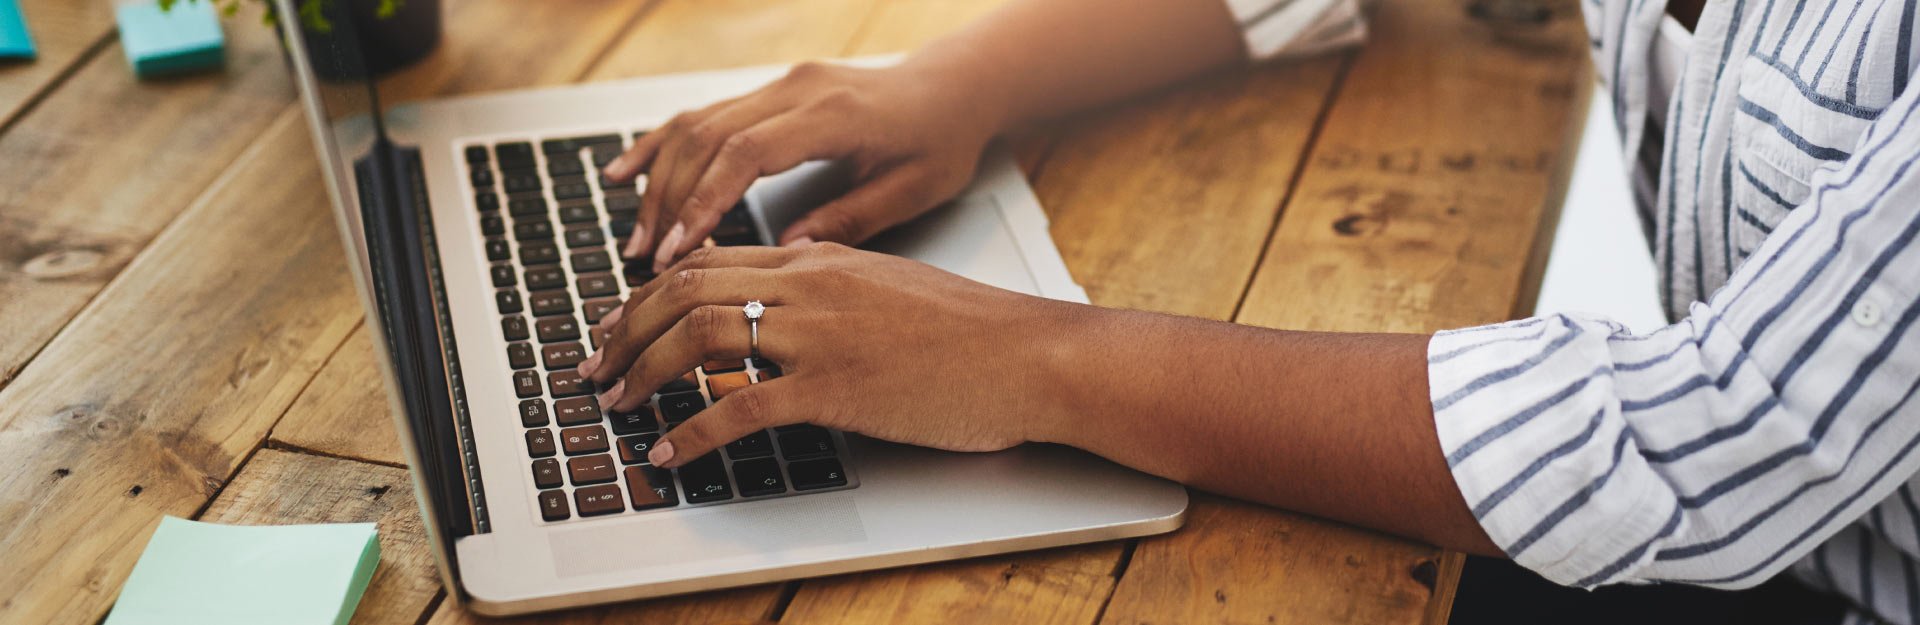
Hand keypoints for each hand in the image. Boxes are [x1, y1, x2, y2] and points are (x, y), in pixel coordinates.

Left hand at [574, 243, 1081, 467]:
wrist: (1029, 356)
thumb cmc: (973, 332)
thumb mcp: (892, 285)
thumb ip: (833, 279)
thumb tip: (786, 282)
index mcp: (821, 259)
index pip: (710, 258)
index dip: (649, 292)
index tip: (620, 323)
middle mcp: (809, 285)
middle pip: (685, 288)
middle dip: (625, 329)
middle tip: (596, 365)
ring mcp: (819, 335)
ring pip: (699, 335)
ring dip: (643, 372)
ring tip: (618, 405)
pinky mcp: (835, 388)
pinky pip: (741, 406)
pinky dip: (692, 431)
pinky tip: (670, 454)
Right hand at [601, 60, 1005, 272]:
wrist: (953, 89)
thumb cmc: (942, 141)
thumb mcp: (912, 190)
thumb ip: (849, 219)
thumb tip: (787, 252)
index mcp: (832, 114)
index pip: (747, 154)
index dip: (706, 201)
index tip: (678, 249)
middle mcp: (797, 90)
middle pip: (708, 139)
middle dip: (670, 201)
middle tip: (646, 258)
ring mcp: (778, 86)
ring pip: (697, 125)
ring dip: (659, 180)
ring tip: (636, 235)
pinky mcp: (769, 91)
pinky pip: (703, 114)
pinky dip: (660, 144)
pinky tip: (624, 172)